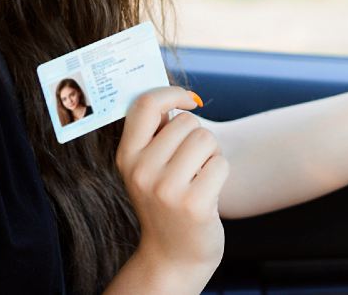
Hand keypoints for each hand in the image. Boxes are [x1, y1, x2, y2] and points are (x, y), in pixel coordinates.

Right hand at [115, 86, 227, 280]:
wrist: (174, 255)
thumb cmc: (167, 200)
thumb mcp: (148, 167)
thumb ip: (154, 132)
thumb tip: (175, 93)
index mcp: (126, 156)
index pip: (145, 104)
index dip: (171, 93)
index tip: (188, 100)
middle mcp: (141, 172)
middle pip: (187, 121)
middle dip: (197, 137)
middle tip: (191, 165)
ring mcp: (166, 190)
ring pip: (206, 139)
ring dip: (211, 154)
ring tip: (199, 177)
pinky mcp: (194, 204)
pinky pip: (221, 163)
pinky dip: (220, 173)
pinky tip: (208, 192)